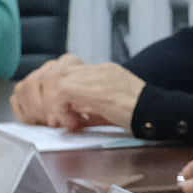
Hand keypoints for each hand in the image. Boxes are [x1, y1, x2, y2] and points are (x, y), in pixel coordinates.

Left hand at [15, 59, 143, 129]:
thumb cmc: (137, 115)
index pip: (50, 71)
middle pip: (42, 73)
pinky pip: (58, 92)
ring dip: (44, 107)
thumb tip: (55, 116)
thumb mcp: (102, 109)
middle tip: (42, 122)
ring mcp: (90, 74)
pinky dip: (59, 111)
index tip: (37, 115)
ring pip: (45, 80)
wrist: (159, 112)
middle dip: (33, 101)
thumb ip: (79, 107)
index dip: (36, 94)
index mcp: (90, 71)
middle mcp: (88, 68)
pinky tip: (72, 124)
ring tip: (57, 123)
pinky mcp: (91, 85)